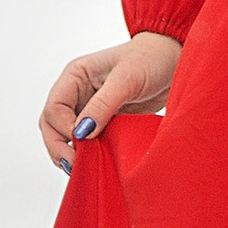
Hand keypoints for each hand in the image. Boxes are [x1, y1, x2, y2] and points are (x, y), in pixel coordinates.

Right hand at [39, 31, 181, 171]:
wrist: (176, 61)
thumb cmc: (151, 59)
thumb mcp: (126, 79)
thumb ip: (102, 105)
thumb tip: (81, 132)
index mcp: (75, 75)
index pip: (54, 107)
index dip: (63, 128)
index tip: (81, 142)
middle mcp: (77, 92)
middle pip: (52, 125)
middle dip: (59, 147)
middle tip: (73, 166)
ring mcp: (89, 108)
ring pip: (65, 136)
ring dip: (71, 153)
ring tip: (83, 168)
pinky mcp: (104, 121)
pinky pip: (87, 141)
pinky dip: (87, 153)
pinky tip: (96, 163)